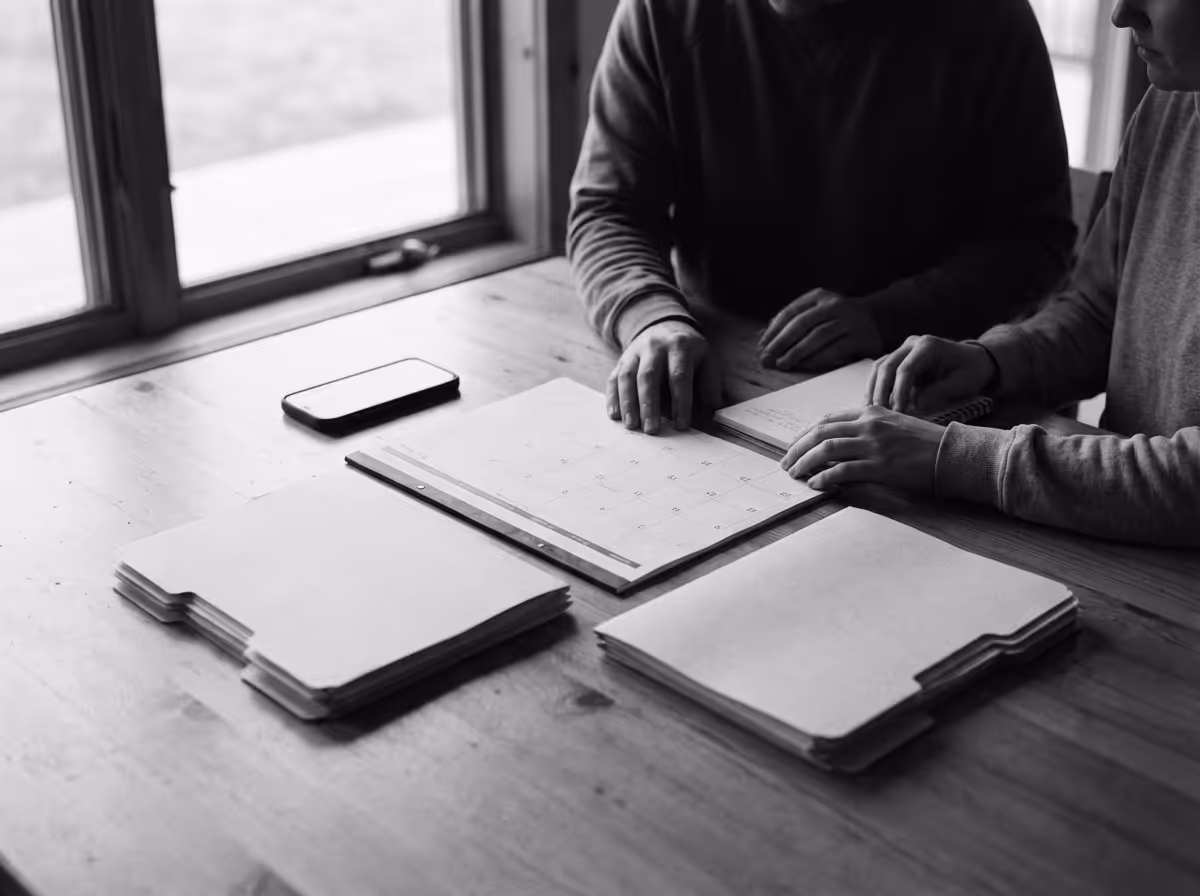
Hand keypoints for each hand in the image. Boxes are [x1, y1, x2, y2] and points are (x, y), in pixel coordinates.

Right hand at [607, 320, 721, 433]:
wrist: (666, 327)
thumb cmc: (690, 353)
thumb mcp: (707, 362)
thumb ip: (710, 388)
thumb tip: (711, 418)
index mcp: (680, 347)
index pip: (679, 375)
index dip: (680, 401)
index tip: (681, 425)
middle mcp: (655, 346)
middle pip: (649, 375)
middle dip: (649, 404)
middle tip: (651, 429)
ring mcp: (635, 352)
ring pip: (628, 376)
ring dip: (628, 402)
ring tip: (631, 425)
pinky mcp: (622, 360)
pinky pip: (614, 378)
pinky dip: (613, 397)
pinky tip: (615, 415)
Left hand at [758, 288, 881, 371]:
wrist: (878, 320)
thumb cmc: (838, 320)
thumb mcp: (816, 314)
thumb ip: (791, 323)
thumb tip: (761, 337)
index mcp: (818, 297)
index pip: (790, 313)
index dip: (773, 331)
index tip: (761, 347)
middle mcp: (834, 305)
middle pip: (801, 323)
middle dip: (781, 342)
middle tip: (767, 358)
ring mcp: (848, 320)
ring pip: (817, 336)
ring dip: (797, 352)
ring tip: (782, 364)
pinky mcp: (860, 337)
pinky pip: (834, 349)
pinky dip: (817, 358)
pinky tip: (804, 366)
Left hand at [779, 405, 944, 494]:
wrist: (956, 454)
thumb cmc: (927, 444)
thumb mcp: (894, 427)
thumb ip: (868, 431)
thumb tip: (839, 448)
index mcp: (872, 412)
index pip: (828, 419)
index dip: (805, 434)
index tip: (794, 447)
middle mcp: (870, 424)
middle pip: (821, 432)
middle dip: (797, 448)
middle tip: (786, 463)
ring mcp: (875, 444)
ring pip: (827, 449)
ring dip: (805, 463)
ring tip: (795, 474)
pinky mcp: (881, 465)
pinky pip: (843, 470)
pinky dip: (825, 477)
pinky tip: (816, 484)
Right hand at [865, 334, 996, 413]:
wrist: (974, 359)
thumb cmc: (971, 371)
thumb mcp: (962, 383)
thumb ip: (939, 393)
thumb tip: (914, 405)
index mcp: (928, 346)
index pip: (906, 369)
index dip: (899, 391)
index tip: (897, 411)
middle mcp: (912, 344)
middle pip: (887, 366)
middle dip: (881, 391)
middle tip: (879, 413)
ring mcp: (903, 350)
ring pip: (879, 367)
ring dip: (873, 389)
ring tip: (871, 410)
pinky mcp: (899, 359)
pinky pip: (882, 371)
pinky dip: (876, 387)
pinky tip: (874, 403)